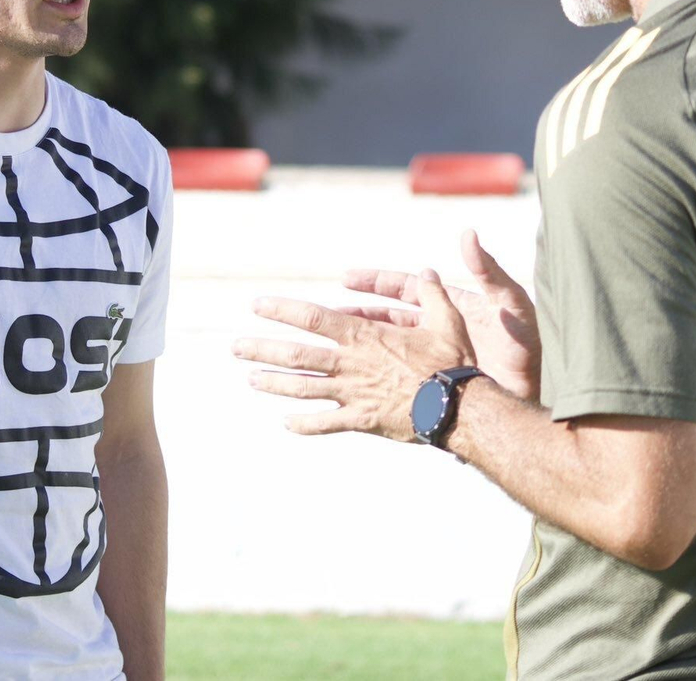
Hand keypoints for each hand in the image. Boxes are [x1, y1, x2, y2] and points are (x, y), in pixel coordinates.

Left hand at [234, 271, 473, 440]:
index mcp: (364, 336)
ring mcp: (352, 393)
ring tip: (251, 379)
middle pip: (296, 355)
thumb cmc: (452, 363)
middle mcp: (350, 363)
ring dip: (273, 383)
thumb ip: (431, 295)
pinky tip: (286, 424)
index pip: (313, 318)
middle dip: (263, 349)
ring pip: (302, 389)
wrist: (459, 408)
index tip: (257, 306)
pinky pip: (325, 424)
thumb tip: (428, 272)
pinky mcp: (361, 419)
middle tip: (236, 347)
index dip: (282, 310)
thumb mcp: (446, 320)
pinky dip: (304, 424)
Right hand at [341, 229, 539, 399]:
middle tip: (328, 313)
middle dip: (360, 314)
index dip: (377, 282)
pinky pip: (405, 377)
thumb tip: (467, 234)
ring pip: (393, 348)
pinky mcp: (441, 381)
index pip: (408, 288)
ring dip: (366, 346)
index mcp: (453, 306)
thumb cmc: (530, 343)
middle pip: (391, 317)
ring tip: (336, 346)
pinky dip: (384, 377)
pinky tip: (362, 384)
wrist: (543, 388)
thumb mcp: (510, 303)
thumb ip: (488, 271)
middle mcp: (442, 329)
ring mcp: (440, 357)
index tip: (347, 278)